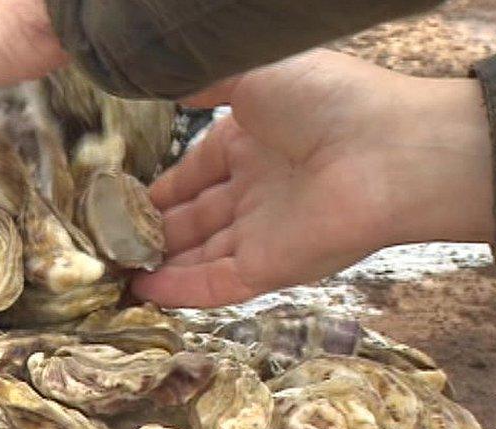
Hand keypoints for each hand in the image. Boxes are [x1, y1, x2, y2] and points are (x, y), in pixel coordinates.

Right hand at [132, 50, 493, 307]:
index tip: (118, 199)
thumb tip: (163, 83)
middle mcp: (254, 191)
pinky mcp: (268, 269)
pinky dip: (178, 289)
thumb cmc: (323, 100)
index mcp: (249, 145)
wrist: (387, 150)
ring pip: (198, 255)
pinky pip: (214, 284)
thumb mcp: (250, 73)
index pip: (194, 173)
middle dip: (153, 229)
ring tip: (113, 270)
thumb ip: (203, 82)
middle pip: (193, 219)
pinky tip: (141, 290)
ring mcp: (261, 234)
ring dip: (159, 263)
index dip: (159, 188)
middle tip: (108, 239)